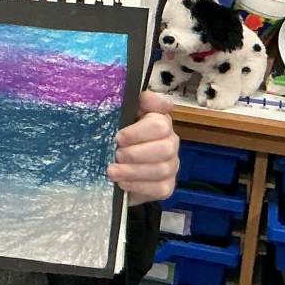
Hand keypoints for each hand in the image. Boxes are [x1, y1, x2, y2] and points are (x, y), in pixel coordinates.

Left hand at [110, 90, 178, 205]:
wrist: (119, 169)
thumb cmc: (120, 140)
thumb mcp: (120, 118)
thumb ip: (132, 104)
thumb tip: (144, 96)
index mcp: (160, 121)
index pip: (161, 121)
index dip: (140, 130)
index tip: (120, 136)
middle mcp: (170, 142)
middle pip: (165, 147)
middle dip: (137, 152)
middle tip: (116, 154)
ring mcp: (171, 165)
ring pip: (162, 169)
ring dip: (134, 171)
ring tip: (113, 171)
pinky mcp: (166, 186)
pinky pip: (159, 188)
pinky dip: (139, 186)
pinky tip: (122, 184)